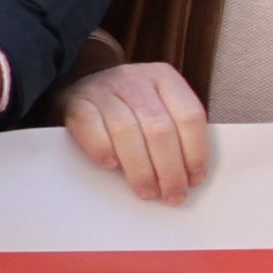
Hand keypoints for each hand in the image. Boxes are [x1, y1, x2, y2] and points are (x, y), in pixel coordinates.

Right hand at [58, 56, 210, 205]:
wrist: (83, 85)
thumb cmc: (128, 105)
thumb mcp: (159, 104)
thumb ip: (176, 131)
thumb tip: (189, 176)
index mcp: (164, 78)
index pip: (189, 116)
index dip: (195, 152)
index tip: (194, 180)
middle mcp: (135, 79)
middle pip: (159, 128)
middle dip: (169, 169)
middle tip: (172, 195)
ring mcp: (104, 89)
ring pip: (126, 132)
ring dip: (140, 169)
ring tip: (147, 191)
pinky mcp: (77, 102)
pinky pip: (91, 127)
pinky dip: (102, 149)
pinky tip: (111, 166)